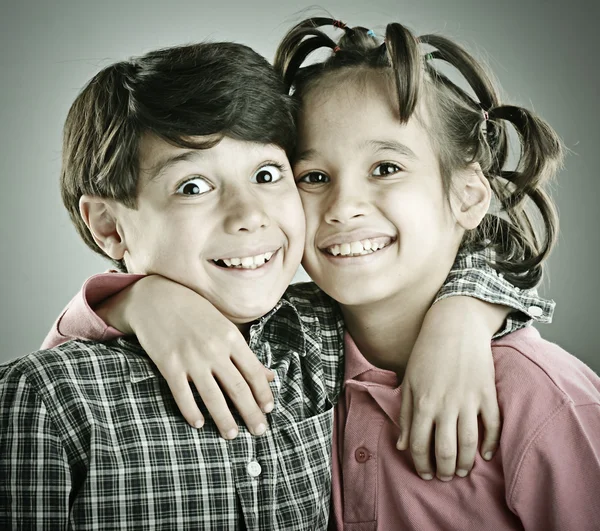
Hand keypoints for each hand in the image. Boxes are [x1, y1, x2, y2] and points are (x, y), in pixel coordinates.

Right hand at [96, 275, 273, 438]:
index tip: (269, 409)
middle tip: (260, 431)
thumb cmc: (195, 311)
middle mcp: (214, 349)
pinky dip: (191, 412)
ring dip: (224, 419)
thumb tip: (269, 375)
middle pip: (238, 388)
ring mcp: (191, 358)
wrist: (156, 297)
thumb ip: (246, 353)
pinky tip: (199, 424)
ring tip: (232, 435)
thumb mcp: (225, 326)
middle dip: (251, 413)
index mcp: (231, 338)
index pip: (254, 372)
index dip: (263, 394)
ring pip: (212, 397)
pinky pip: (183, 395)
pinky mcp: (168, 364)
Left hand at [396, 297, 505, 480]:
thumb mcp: (410, 381)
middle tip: (444, 477)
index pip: (419, 445)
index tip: (424, 473)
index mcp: (423, 402)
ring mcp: (469, 400)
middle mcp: (446, 404)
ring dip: (467, 463)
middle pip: (446, 451)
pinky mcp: (488, 393)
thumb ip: (406, 415)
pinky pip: (493, 426)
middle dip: (444, 470)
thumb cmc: (427, 353)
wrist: (455, 325)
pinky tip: (485, 455)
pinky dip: (491, 444)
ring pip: (470, 444)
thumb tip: (403, 446)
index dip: (421, 464)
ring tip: (463, 471)